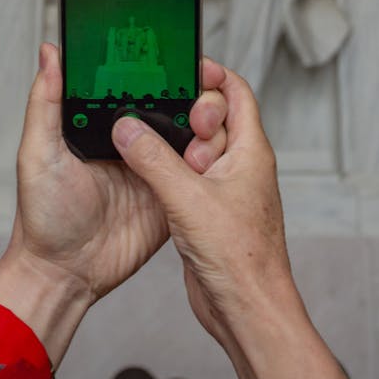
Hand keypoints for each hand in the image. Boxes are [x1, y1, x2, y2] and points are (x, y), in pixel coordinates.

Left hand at [0, 43, 226, 366]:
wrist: (64, 274)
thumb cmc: (42, 216)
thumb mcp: (38, 153)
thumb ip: (46, 102)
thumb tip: (50, 52)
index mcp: (101, 125)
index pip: (135, 85)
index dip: (157, 69)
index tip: (178, 51)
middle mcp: (132, 142)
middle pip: (172, 106)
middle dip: (193, 96)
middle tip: (201, 95)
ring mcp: (154, 169)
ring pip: (191, 136)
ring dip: (204, 127)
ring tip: (208, 123)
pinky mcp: (171, 197)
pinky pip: (196, 175)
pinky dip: (207, 163)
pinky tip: (210, 155)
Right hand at [111, 62, 349, 378]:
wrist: (248, 310)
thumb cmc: (239, 258)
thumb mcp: (187, 198)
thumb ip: (154, 159)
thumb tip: (127, 126)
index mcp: (250, 151)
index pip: (236, 92)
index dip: (210, 75)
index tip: (180, 68)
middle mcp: (242, 166)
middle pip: (214, 118)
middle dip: (185, 113)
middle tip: (159, 116)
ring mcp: (227, 190)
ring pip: (198, 150)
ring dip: (173, 146)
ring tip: (148, 147)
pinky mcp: (210, 213)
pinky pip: (189, 179)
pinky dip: (170, 172)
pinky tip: (147, 177)